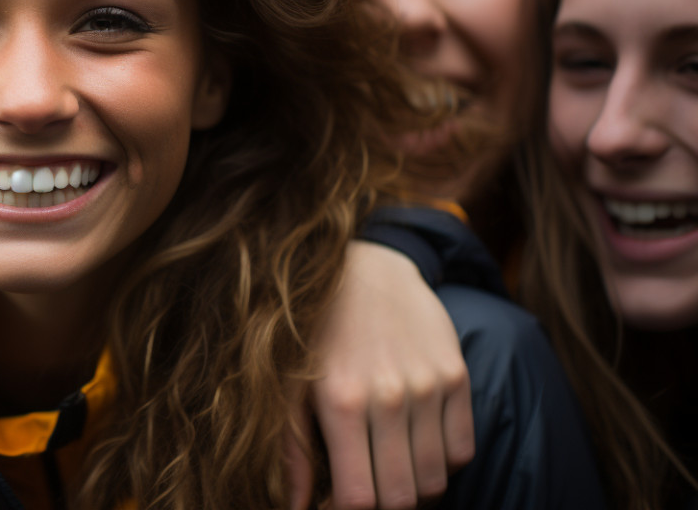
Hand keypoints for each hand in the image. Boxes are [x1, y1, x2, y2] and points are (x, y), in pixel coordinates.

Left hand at [307, 242, 473, 508]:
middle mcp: (389, 396)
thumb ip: (291, 450)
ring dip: (413, 489)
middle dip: (383, 505)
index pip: (359, 499)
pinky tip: (415, 448)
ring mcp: (429, 385)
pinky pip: (462, 450)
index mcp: (340, 402)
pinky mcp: (456, 374)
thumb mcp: (288, 385)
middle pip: (402, 498)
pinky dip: (442, 464)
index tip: (338, 505)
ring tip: (387, 471)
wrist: (364, 265)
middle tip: (365, 489)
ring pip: (435, 480)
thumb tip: (294, 507)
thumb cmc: (314, 332)